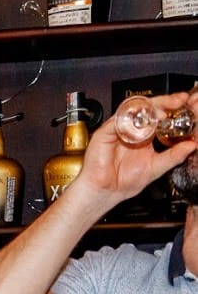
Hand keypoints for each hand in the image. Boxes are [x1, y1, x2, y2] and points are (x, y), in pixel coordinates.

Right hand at [74, 91, 196, 203]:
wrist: (106, 192)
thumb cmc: (123, 182)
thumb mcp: (157, 167)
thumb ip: (174, 156)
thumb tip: (191, 146)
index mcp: (143, 135)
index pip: (158, 114)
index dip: (171, 107)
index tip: (184, 103)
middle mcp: (130, 130)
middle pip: (147, 107)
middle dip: (164, 102)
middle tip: (178, 101)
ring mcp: (117, 130)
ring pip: (133, 110)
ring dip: (149, 109)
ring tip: (162, 114)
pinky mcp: (104, 133)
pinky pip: (117, 121)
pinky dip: (130, 120)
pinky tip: (142, 125)